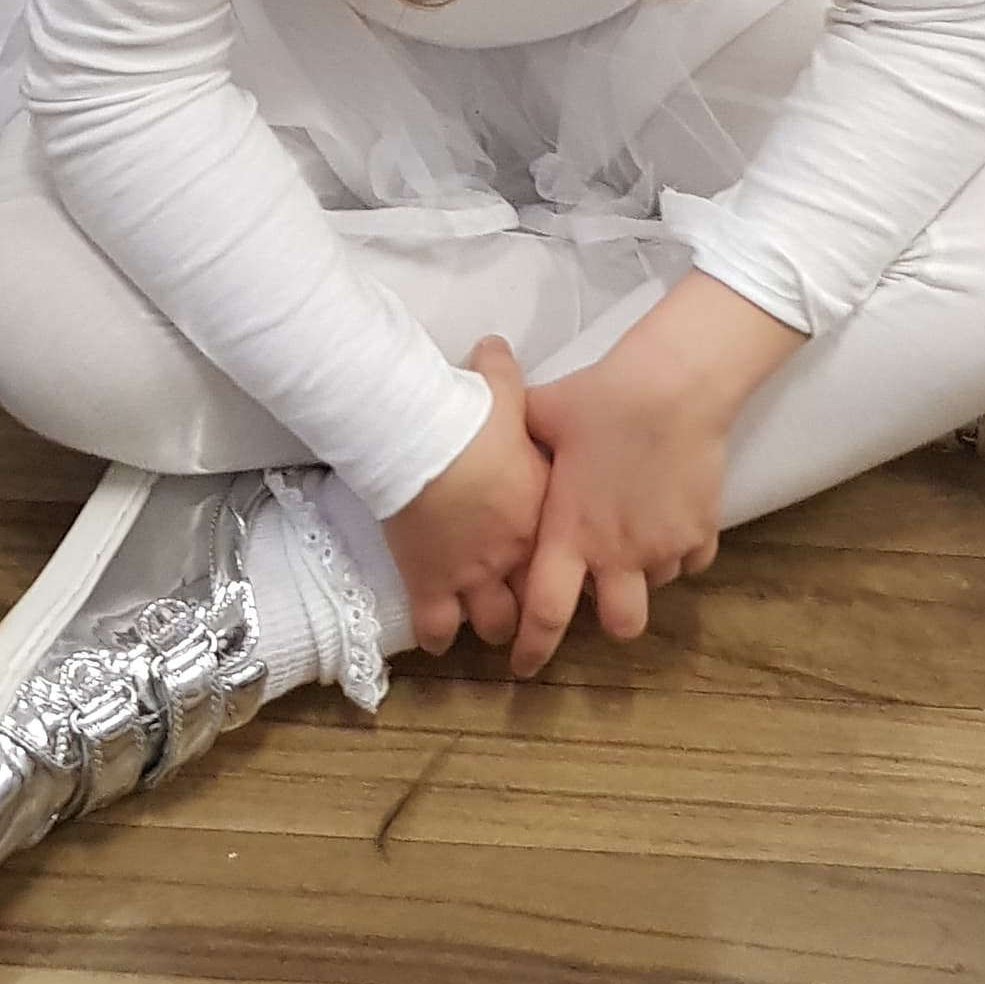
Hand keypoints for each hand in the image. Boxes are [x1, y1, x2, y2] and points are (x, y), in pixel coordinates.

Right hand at [383, 339, 548, 653]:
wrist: (419, 440)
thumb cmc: (467, 414)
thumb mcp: (498, 389)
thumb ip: (504, 374)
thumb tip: (494, 347)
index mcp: (540, 511)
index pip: (565, 551)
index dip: (565, 561)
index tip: (559, 562)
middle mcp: (515, 551)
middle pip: (536, 598)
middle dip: (532, 605)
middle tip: (524, 599)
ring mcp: (472, 574)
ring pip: (494, 623)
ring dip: (491, 624)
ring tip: (487, 621)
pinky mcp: (429, 585)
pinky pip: (437, 629)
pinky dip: (436, 636)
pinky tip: (436, 635)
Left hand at [511, 273, 796, 679]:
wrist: (674, 386)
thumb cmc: (601, 398)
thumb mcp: (542, 415)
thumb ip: (516, 437)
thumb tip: (484, 425)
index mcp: (570, 534)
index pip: (546, 613)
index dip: (533, 648)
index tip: (524, 665)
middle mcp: (618, 553)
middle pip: (621, 624)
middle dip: (611, 620)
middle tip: (603, 596)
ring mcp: (664, 545)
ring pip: (657, 585)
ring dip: (643, 571)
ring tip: (636, 532)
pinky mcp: (702, 529)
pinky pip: (692, 558)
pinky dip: (680, 547)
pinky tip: (670, 515)